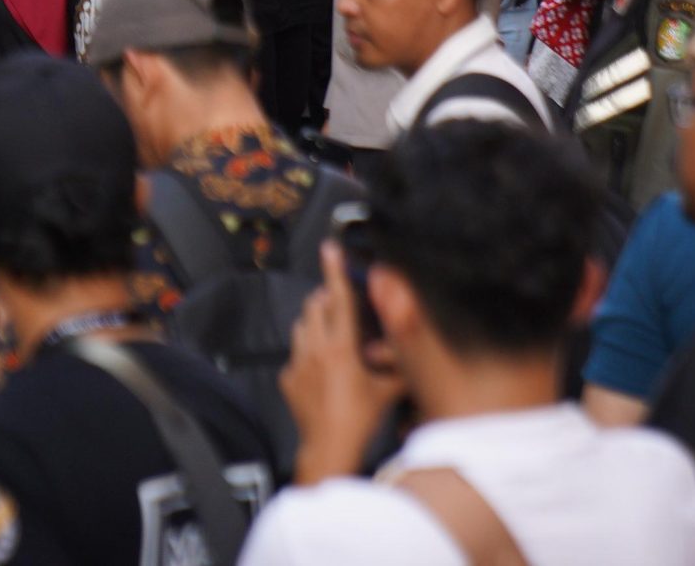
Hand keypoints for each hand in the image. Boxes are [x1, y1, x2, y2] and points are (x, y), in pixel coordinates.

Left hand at [281, 242, 407, 485]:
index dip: (335, 270)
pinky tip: (323, 371)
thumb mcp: (388, 391)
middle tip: (341, 304)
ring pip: (302, 327)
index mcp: (341, 347)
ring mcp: (297, 363)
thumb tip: (407, 349)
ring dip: (315, 323)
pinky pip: (296, 354)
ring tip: (333, 337)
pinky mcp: (287, 378)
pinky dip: (309, 353)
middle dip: (327, 299)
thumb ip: (399, 365)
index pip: (338, 299)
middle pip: (315, 306)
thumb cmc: (361, 420)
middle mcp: (315, 349)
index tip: (329, 247)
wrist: (328, 448)